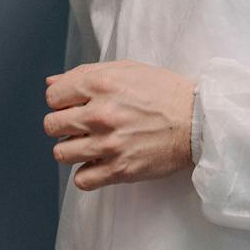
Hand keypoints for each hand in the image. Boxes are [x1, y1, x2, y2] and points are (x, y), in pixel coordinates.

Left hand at [45, 60, 194, 190]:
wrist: (199, 122)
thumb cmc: (164, 93)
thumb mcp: (127, 70)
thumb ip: (85, 74)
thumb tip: (51, 83)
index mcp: (101, 84)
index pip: (52, 97)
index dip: (62, 101)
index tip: (75, 105)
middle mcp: (101, 114)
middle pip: (52, 125)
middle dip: (64, 125)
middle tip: (82, 126)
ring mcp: (109, 144)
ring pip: (61, 153)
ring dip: (73, 149)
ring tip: (90, 145)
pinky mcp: (120, 170)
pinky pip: (81, 180)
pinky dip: (87, 173)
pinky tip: (100, 163)